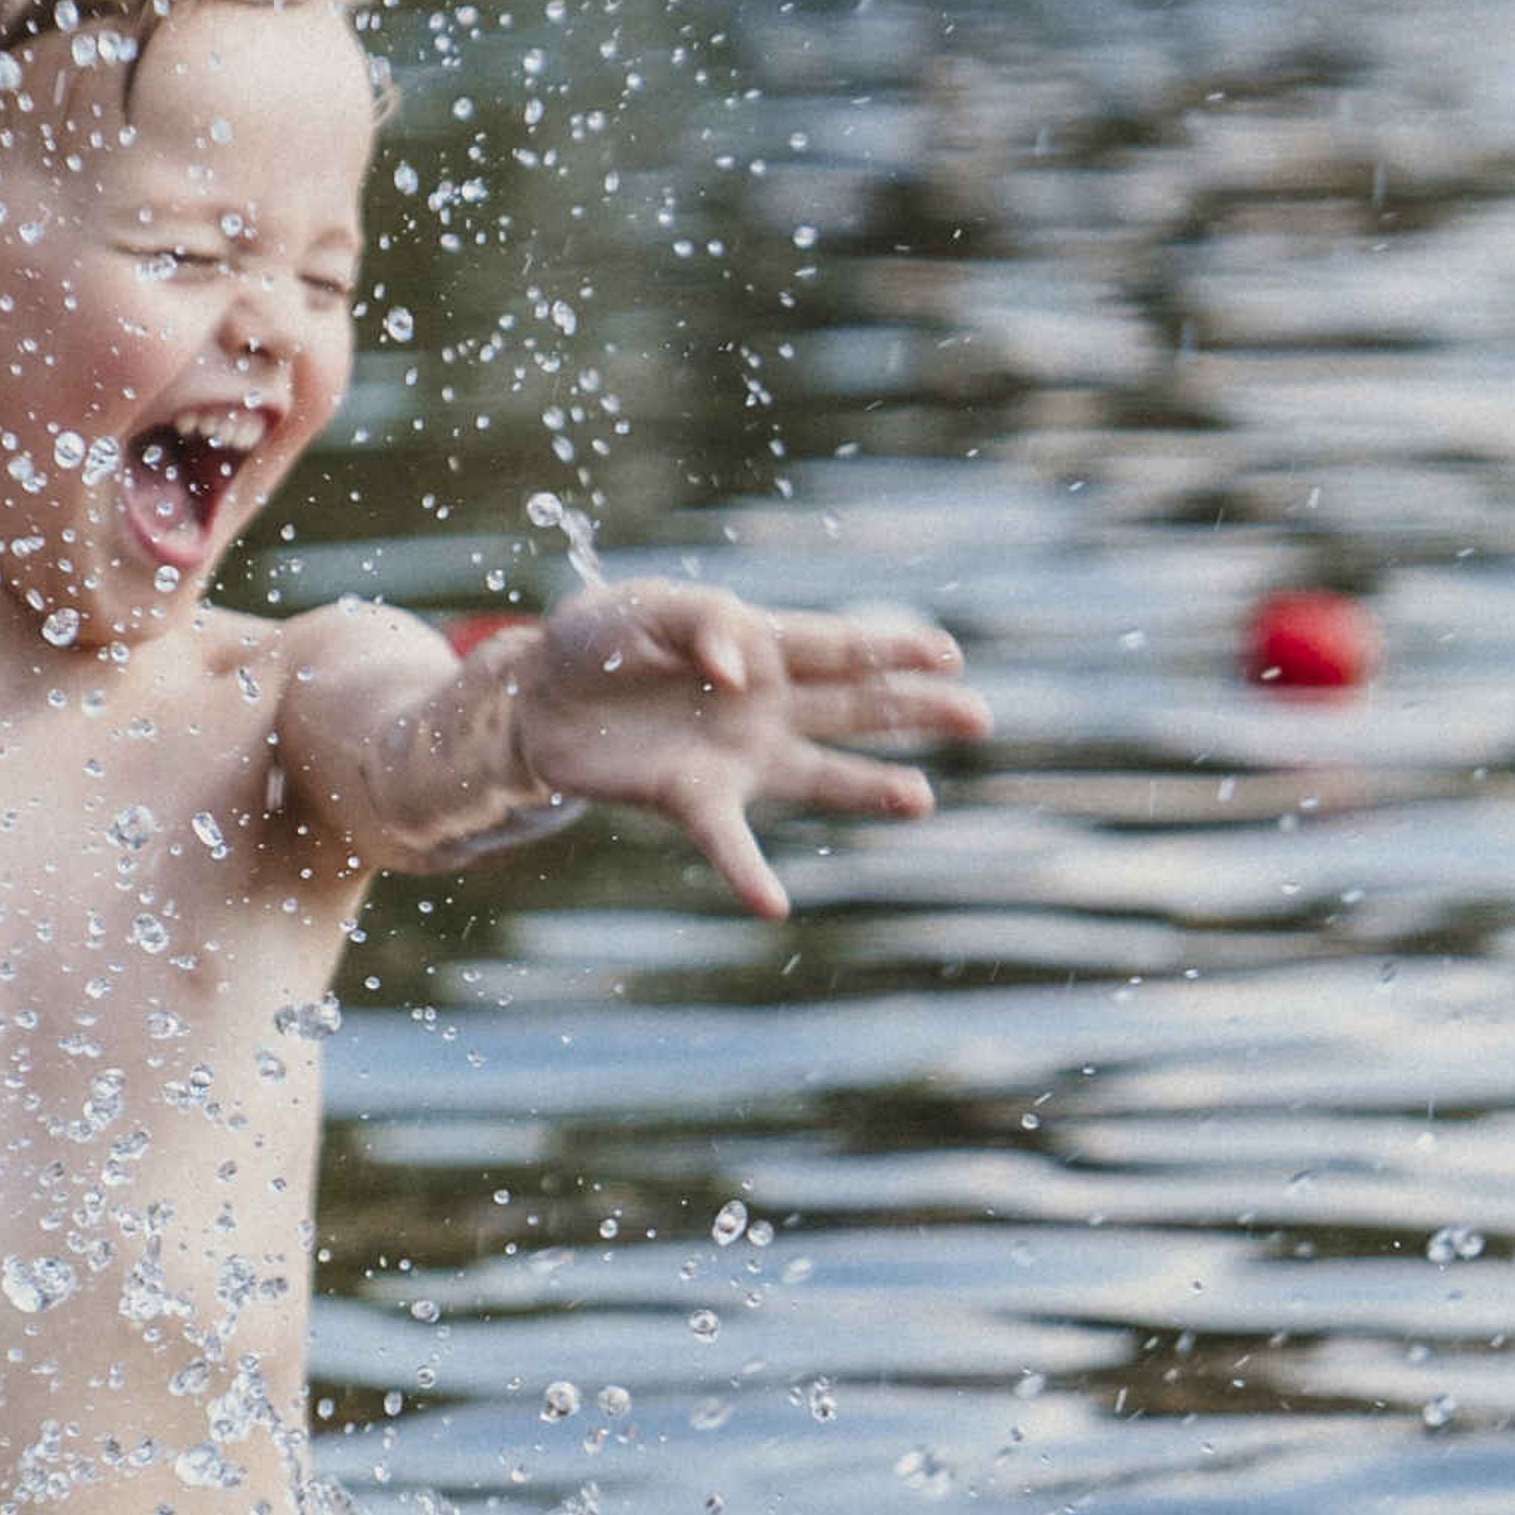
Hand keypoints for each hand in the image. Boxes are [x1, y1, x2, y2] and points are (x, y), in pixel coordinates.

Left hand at [499, 583, 987, 919]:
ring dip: (867, 787)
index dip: (890, 647)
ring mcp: (737, 755)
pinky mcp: (692, 796)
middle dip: (914, 709)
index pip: (837, 645)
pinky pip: (730, 841)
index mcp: (759, 645)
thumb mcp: (642, 608)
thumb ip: (698, 624)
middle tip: (978, 717)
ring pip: (818, 774)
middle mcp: (765, 705)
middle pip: (852, 706)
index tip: (947, 655)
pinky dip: (750, 872)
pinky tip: (773, 905)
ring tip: (921, 799)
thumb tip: (740, 670)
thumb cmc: (600, 638)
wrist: (536, 695)